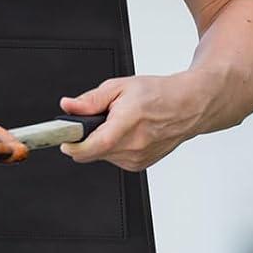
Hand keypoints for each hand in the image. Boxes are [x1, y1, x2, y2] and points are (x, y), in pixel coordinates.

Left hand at [56, 72, 206, 171]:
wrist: (188, 106)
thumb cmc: (159, 94)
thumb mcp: (120, 87)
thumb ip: (91, 100)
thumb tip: (68, 106)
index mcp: (126, 125)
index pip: (92, 146)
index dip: (72, 145)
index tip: (63, 140)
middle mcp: (133, 147)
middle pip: (92, 153)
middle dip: (86, 137)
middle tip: (97, 119)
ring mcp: (137, 159)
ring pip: (102, 156)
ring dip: (101, 142)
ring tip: (118, 123)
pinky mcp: (140, 165)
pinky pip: (114, 159)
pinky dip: (114, 147)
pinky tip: (128, 132)